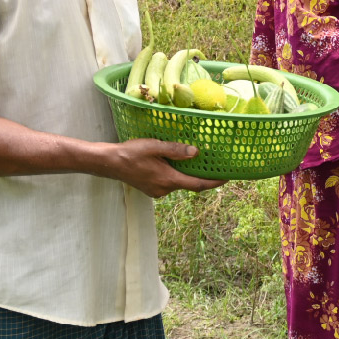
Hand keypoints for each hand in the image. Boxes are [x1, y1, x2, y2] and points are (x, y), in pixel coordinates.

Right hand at [107, 139, 225, 197]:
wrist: (109, 163)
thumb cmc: (131, 153)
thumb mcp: (155, 146)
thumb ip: (176, 150)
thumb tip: (196, 153)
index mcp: (168, 180)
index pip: (198, 184)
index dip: (214, 182)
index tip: (228, 178)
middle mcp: (165, 189)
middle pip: (189, 184)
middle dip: (202, 176)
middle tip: (216, 166)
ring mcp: (157, 191)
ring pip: (178, 183)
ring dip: (187, 175)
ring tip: (197, 161)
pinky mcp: (151, 189)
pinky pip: (169, 183)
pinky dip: (176, 175)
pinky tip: (176, 164)